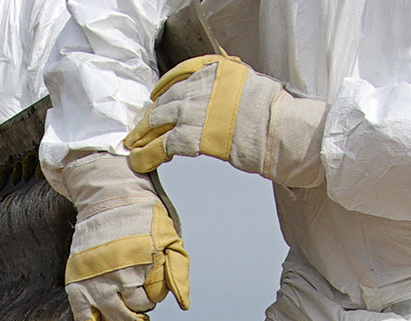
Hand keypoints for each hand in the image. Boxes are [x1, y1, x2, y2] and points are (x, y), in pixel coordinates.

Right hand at [48, 153, 190, 320]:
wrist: (106, 197)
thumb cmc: (141, 218)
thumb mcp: (170, 238)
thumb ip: (178, 272)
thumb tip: (183, 304)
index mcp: (146, 260)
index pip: (158, 295)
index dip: (157, 288)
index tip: (151, 274)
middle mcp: (120, 272)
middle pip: (139, 308)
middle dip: (143, 301)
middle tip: (137, 285)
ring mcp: (97, 281)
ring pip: (118, 318)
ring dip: (126, 316)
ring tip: (126, 301)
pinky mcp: (78, 285)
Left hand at [125, 54, 325, 187]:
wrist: (278, 129)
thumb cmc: (273, 114)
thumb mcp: (252, 86)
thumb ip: (232, 88)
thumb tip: (226, 97)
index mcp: (215, 69)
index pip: (179, 74)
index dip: (164, 89)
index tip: (155, 97)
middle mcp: (199, 85)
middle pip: (165, 99)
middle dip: (151, 115)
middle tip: (139, 127)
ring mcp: (192, 109)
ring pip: (157, 120)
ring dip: (142, 134)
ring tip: (132, 145)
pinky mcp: (190, 135)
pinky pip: (161, 144)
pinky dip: (147, 154)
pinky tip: (139, 161)